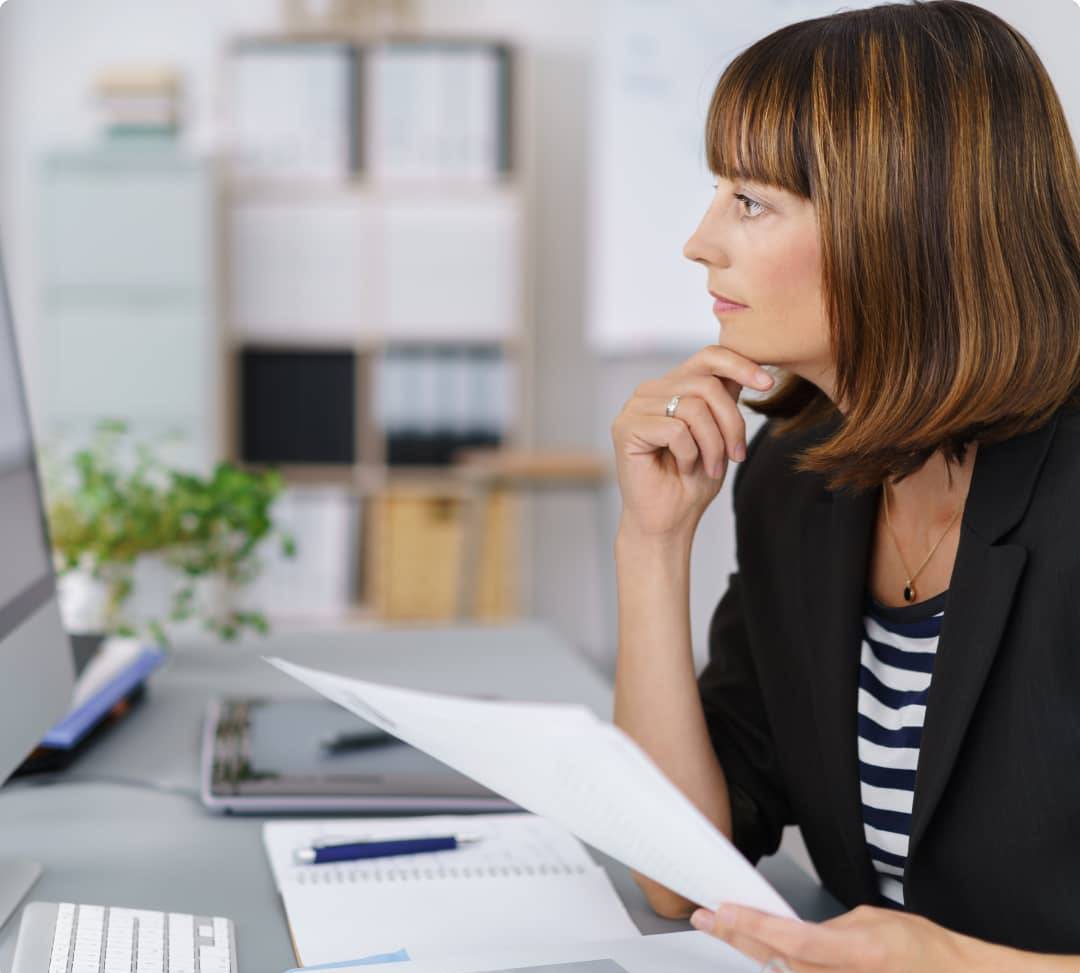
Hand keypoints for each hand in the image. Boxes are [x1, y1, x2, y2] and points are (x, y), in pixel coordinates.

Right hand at [610, 345, 774, 539]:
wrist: (667, 522)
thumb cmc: (691, 482)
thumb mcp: (720, 432)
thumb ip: (725, 399)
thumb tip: (752, 365)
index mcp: (671, 386)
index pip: (708, 357)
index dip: (740, 364)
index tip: (768, 385)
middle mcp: (649, 391)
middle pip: (706, 384)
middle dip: (731, 422)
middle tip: (736, 455)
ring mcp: (634, 408)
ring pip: (694, 407)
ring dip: (713, 443)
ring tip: (712, 467)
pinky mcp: (625, 428)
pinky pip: (676, 429)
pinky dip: (690, 453)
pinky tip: (685, 468)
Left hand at [690, 902, 969, 972]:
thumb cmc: (924, 950)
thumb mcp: (875, 921)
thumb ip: (830, 929)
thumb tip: (794, 932)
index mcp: (862, 952)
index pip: (794, 940)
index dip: (755, 926)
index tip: (724, 911)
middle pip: (779, 963)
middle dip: (738, 938)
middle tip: (707, 918)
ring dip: (754, 955)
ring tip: (725, 930)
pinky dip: (780, 970)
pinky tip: (763, 957)